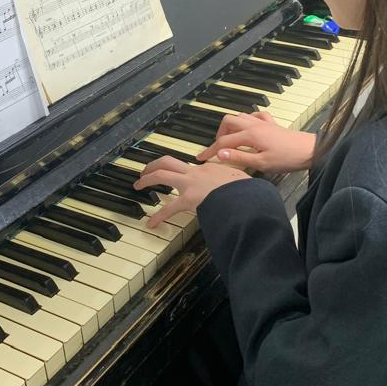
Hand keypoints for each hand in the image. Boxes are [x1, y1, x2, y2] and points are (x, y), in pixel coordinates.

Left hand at [133, 155, 250, 227]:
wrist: (245, 194)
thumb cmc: (247, 190)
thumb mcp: (242, 181)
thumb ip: (237, 184)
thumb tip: (246, 189)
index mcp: (210, 169)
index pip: (190, 167)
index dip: (181, 171)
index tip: (177, 175)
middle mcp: (197, 172)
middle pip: (169, 161)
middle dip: (154, 165)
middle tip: (146, 171)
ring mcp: (191, 183)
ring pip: (162, 174)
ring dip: (147, 179)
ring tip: (139, 185)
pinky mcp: (189, 198)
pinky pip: (169, 208)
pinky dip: (158, 216)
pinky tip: (151, 224)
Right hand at [195, 112, 315, 173]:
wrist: (310, 151)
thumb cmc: (287, 159)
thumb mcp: (261, 163)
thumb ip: (239, 158)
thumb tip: (219, 154)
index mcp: (250, 135)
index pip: (223, 142)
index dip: (210, 151)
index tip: (201, 159)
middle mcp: (254, 125)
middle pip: (228, 122)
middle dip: (219, 135)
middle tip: (218, 150)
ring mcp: (263, 122)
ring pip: (240, 116)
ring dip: (232, 127)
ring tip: (231, 141)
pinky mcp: (272, 124)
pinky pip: (255, 115)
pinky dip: (247, 120)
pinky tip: (249, 129)